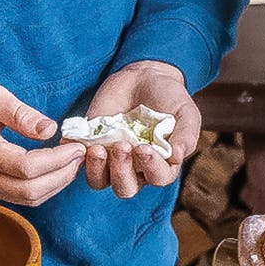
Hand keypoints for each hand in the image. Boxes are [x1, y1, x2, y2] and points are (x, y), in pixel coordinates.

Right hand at [0, 77, 82, 206]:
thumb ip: (21, 113)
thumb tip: (50, 130)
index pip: (26, 168)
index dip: (57, 160)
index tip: (77, 146)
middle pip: (29, 190)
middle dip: (62, 175)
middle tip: (81, 155)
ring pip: (27, 199)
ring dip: (55, 184)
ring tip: (73, 162)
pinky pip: (20, 197)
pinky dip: (43, 187)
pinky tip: (57, 169)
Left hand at [76, 60, 199, 198]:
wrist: (144, 77)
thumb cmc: (169, 97)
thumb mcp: (185, 112)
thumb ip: (186, 134)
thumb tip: (177, 156)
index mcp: (162, 163)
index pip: (158, 177)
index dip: (151, 168)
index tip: (144, 148)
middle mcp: (136, 168)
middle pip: (126, 188)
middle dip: (121, 172)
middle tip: (121, 146)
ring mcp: (112, 159)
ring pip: (100, 181)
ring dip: (98, 170)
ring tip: (98, 148)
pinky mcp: (92, 147)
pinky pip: (80, 163)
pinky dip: (78, 157)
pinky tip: (80, 144)